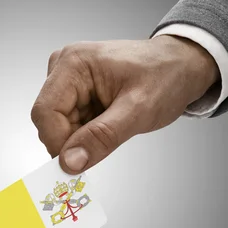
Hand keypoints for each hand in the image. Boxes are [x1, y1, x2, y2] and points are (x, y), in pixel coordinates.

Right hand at [30, 36, 219, 173]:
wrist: (182, 66)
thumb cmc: (166, 76)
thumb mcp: (138, 110)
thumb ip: (102, 137)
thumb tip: (69, 162)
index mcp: (74, 63)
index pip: (45, 112)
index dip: (57, 143)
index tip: (77, 165)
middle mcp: (64, 68)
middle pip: (49, 121)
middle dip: (72, 141)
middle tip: (104, 146)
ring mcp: (68, 80)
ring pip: (58, 127)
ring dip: (82, 139)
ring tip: (114, 128)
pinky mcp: (75, 92)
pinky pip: (69, 124)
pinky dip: (86, 135)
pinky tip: (109, 126)